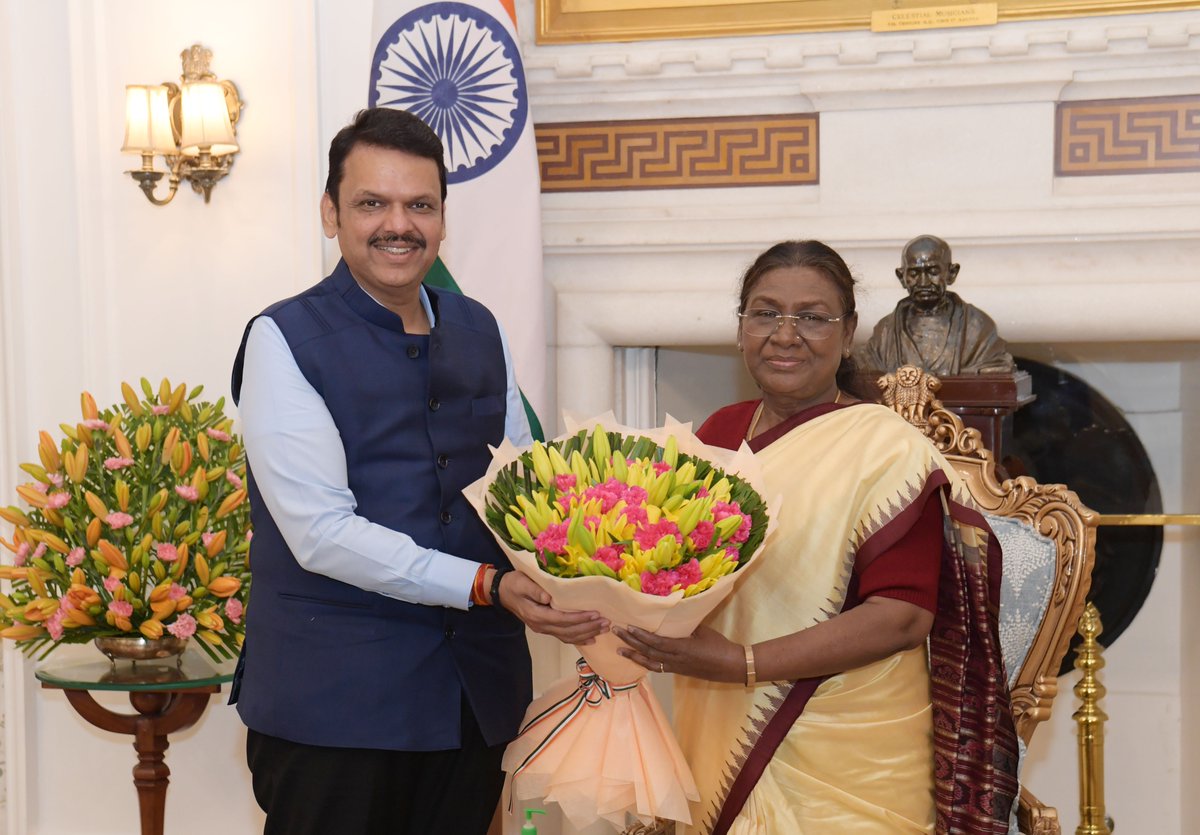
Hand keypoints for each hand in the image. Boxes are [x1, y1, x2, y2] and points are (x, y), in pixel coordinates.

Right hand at [498, 570, 608, 644]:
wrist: (503, 592)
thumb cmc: (514, 584)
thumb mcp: (522, 583)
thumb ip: (535, 590)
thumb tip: (548, 597)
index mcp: (536, 615)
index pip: (562, 619)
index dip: (579, 618)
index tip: (595, 614)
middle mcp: (541, 625)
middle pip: (568, 631)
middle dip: (589, 627)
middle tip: (606, 622)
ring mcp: (543, 629)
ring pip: (568, 636)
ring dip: (587, 634)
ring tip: (604, 629)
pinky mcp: (546, 628)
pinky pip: (564, 637)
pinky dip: (579, 639)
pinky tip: (591, 639)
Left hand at [614, 624, 744, 682]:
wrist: (730, 666)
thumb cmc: (718, 645)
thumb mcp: (702, 631)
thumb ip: (685, 625)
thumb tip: (672, 616)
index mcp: (681, 648)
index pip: (656, 642)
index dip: (640, 635)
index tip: (628, 627)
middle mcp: (675, 660)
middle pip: (648, 652)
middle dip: (630, 643)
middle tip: (616, 632)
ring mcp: (675, 667)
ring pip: (649, 663)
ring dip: (633, 656)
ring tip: (619, 651)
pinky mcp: (677, 671)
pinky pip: (657, 668)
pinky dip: (645, 663)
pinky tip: (637, 659)